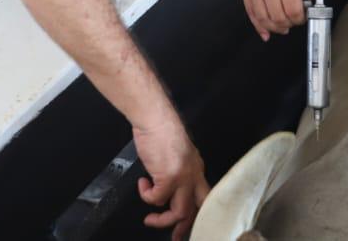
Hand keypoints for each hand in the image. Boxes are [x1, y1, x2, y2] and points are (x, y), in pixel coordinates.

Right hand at [133, 113, 208, 240]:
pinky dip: (146, 196)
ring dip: (162, 219)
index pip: (204, 197)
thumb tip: (167, 186)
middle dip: (185, 226)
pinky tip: (143, 184)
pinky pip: (156, 199)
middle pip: (196, 209)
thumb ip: (177, 170)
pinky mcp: (169, 177)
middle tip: (175, 237)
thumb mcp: (177, 154)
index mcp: (197, 169)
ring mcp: (183, 178)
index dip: (197, 214)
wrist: (155, 118)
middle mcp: (194, 175)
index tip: (186, 225)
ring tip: (150, 218)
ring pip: (179, 211)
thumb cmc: (161, 131)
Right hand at [239, 0, 316, 39]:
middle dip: (288, 24)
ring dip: (274, 28)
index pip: (293, 10)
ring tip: (281, 27)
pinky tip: (265, 31)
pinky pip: (251, 13)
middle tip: (293, 22)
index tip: (302, 17)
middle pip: (278, 18)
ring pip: (264, 19)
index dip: (300, 19)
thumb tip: (312, 2)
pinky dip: (258, 26)